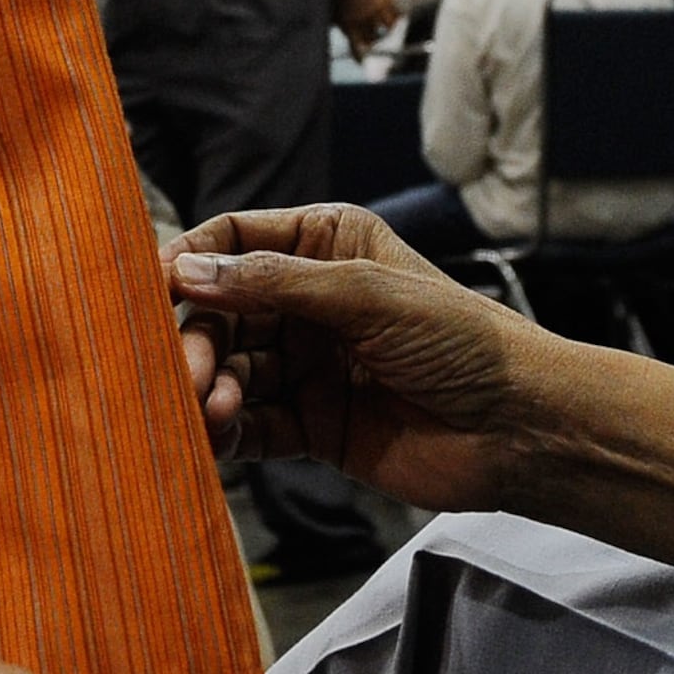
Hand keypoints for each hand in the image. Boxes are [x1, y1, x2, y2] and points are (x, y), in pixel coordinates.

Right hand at [169, 202, 548, 515]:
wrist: (520, 429)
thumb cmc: (462, 343)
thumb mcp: (366, 295)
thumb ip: (274, 285)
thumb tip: (188, 272)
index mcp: (325, 246)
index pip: (235, 242)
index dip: (191, 262)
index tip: (153, 289)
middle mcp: (308, 302)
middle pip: (220, 311)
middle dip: (195, 337)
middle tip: (185, 368)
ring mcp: (308, 365)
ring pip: (228, 369)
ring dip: (209, 386)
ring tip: (212, 404)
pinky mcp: (312, 425)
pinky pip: (250, 423)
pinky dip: (227, 429)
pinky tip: (221, 432)